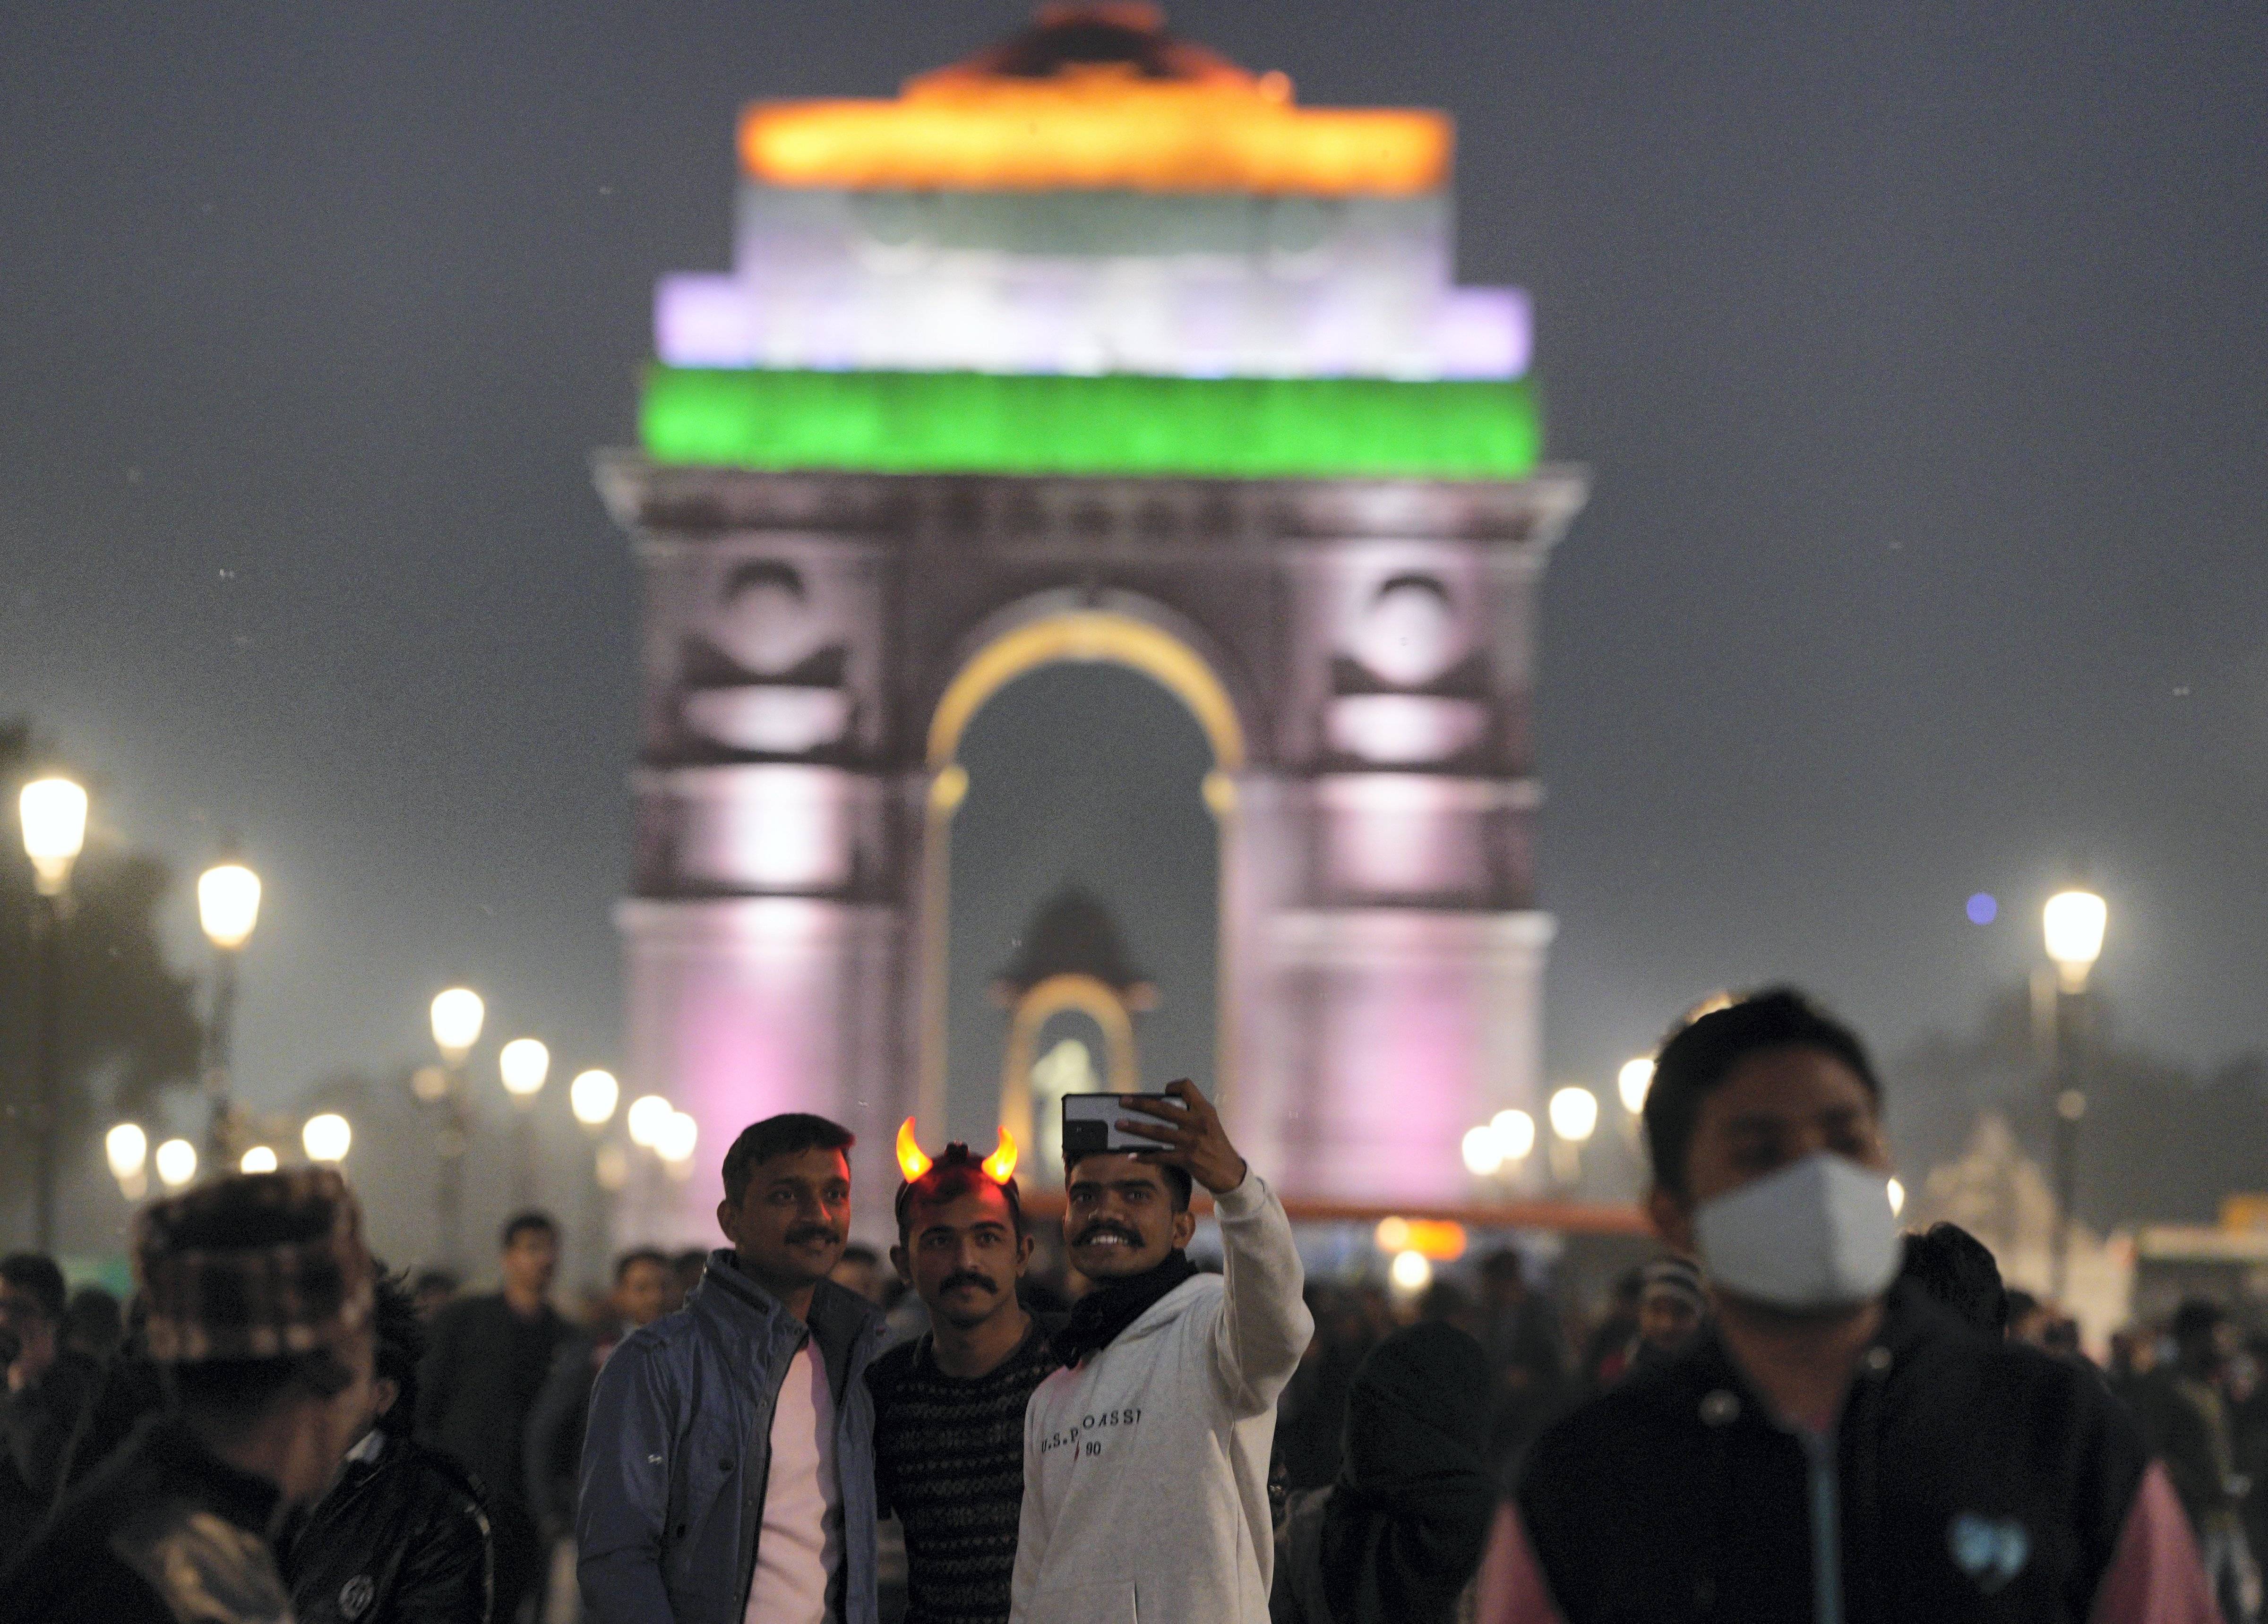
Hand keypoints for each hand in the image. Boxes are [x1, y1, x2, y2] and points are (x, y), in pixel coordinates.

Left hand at [1121, 1080, 1247, 1196]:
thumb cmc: (1216, 1145)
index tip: (1162, 1091)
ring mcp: (1192, 1141)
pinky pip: (1161, 1156)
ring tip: (1120, 1124)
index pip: (1187, 1088)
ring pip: (1158, 1132)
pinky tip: (1132, 1156)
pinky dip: (1145, 1156)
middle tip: (1122, 1101)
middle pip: (1164, 1109)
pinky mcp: (1188, 1159)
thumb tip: (1163, 1105)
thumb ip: (1192, 1113)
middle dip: (1140, 1104)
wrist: (1231, 1172)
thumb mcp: (1210, 1123)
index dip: (1173, 1086)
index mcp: (1205, 1110)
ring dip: (1136, 1128)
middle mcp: (1198, 1123)